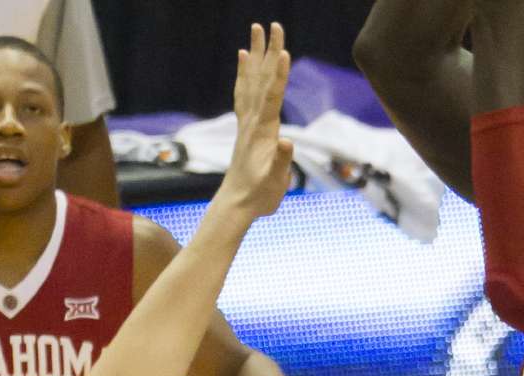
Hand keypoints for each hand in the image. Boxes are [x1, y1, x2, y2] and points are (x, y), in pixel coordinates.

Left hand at [217, 22, 294, 218]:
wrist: (236, 204)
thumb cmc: (259, 194)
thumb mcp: (275, 181)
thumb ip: (282, 161)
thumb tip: (287, 141)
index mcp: (263, 130)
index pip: (273, 96)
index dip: (279, 74)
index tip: (283, 50)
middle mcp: (253, 121)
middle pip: (262, 79)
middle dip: (268, 52)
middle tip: (272, 25)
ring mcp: (247, 122)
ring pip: (251, 80)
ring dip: (255, 55)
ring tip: (256, 31)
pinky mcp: (245, 126)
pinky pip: (244, 92)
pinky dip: (244, 72)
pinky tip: (243, 59)